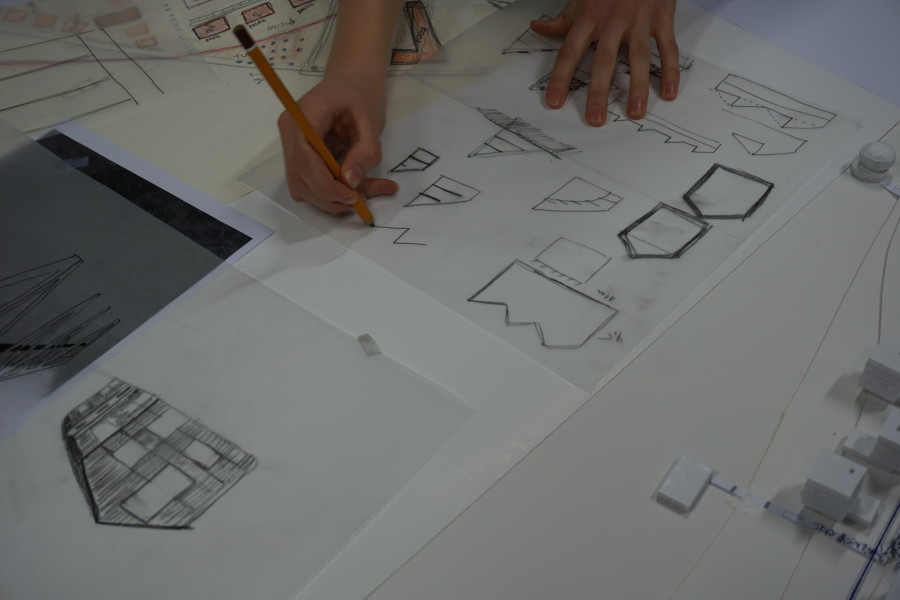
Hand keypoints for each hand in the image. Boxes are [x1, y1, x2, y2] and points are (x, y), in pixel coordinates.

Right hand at [278, 74, 396, 213]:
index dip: (325, 184)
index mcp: (305, 114)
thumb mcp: (371, 122)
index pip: (303, 158)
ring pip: (301, 187)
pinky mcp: (296, 157)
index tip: (352, 196)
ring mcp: (289, 144)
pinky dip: (329, 194)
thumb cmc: (360, 97)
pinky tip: (351, 189)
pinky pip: (307, 184)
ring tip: (361, 194)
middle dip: (330, 197)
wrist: (349, 83)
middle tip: (361, 200)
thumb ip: (364, 152)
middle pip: (299, 177)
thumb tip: (351, 182)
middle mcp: (290, 130)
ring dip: (330, 200)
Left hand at [530, 0, 678, 125]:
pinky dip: (670, 70)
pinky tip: (668, 93)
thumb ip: (562, 18)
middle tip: (595, 119)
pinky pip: (668, 47)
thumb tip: (537, 27)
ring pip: (638, 56)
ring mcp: (639, 20)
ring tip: (636, 112)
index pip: (570, 52)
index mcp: (589, 17)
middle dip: (598, 92)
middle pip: (603, 60)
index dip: (561, 78)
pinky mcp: (662, 17)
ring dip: (638, 86)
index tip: (554, 102)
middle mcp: (612, 21)